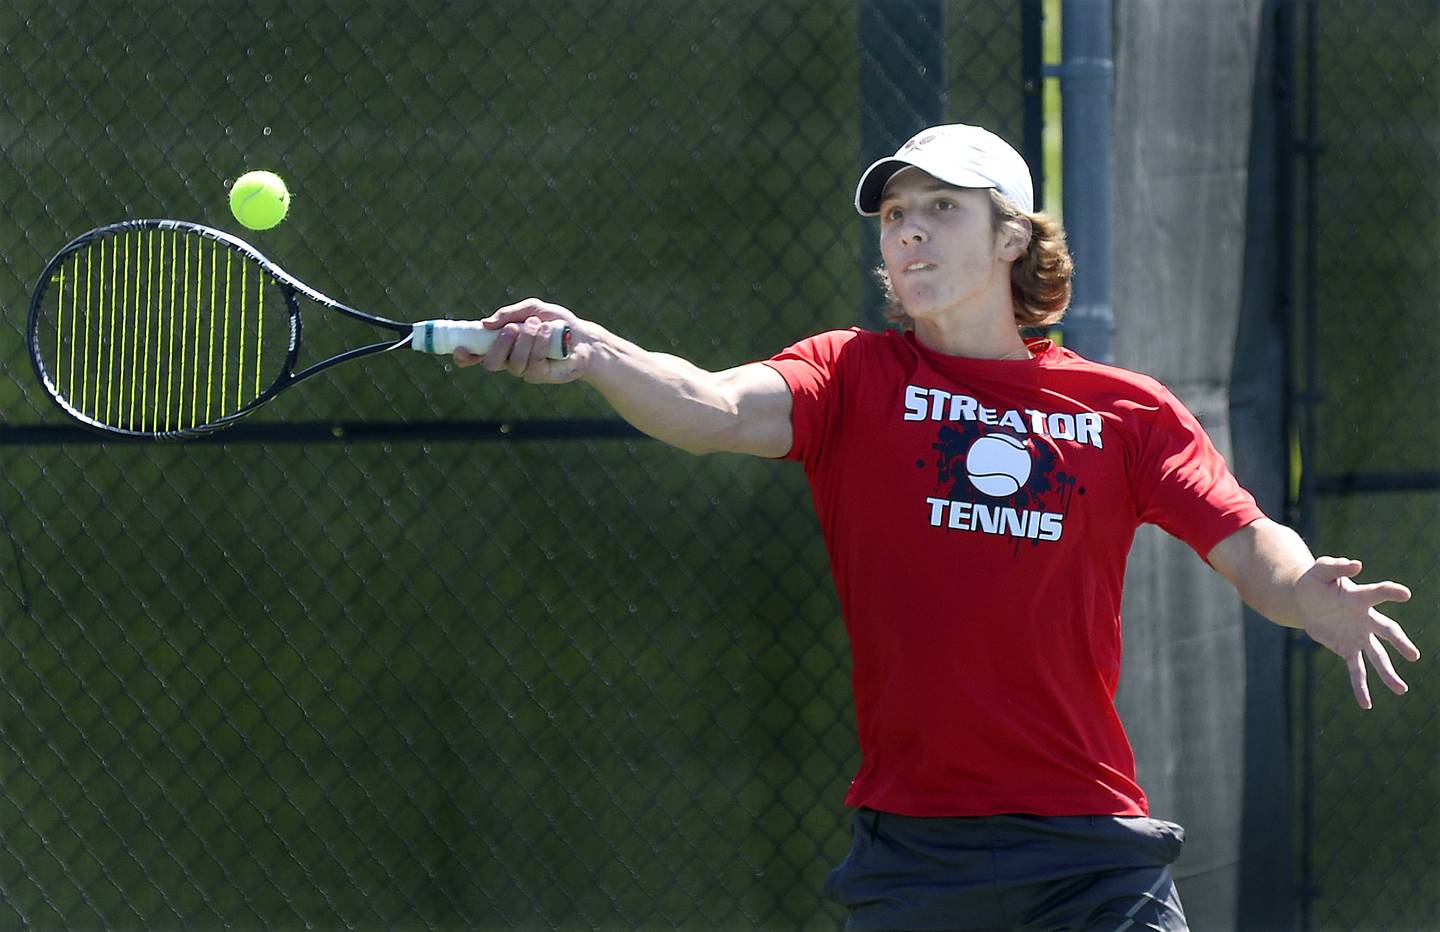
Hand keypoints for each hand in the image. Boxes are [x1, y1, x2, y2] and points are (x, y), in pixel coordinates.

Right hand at [453, 298, 592, 383]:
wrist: (583, 336)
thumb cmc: (556, 323)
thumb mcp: (532, 309)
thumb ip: (508, 313)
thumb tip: (485, 323)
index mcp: (501, 344)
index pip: (476, 354)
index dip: (464, 355)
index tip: (460, 348)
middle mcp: (509, 360)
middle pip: (491, 363)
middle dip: (499, 345)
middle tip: (513, 328)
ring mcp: (524, 370)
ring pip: (513, 363)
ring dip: (525, 340)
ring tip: (538, 325)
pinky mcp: (541, 376)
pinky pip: (533, 364)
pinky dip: (540, 343)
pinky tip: (549, 331)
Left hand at [1296, 557, 1418, 708]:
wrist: (1304, 601)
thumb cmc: (1316, 582)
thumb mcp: (1320, 570)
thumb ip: (1335, 565)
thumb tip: (1356, 565)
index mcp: (1360, 597)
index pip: (1378, 593)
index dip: (1390, 592)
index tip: (1404, 594)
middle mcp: (1365, 619)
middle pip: (1387, 631)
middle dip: (1400, 643)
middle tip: (1413, 655)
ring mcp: (1358, 636)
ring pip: (1377, 657)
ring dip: (1387, 673)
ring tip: (1401, 690)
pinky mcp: (1347, 649)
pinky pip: (1356, 670)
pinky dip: (1361, 687)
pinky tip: (1366, 704)